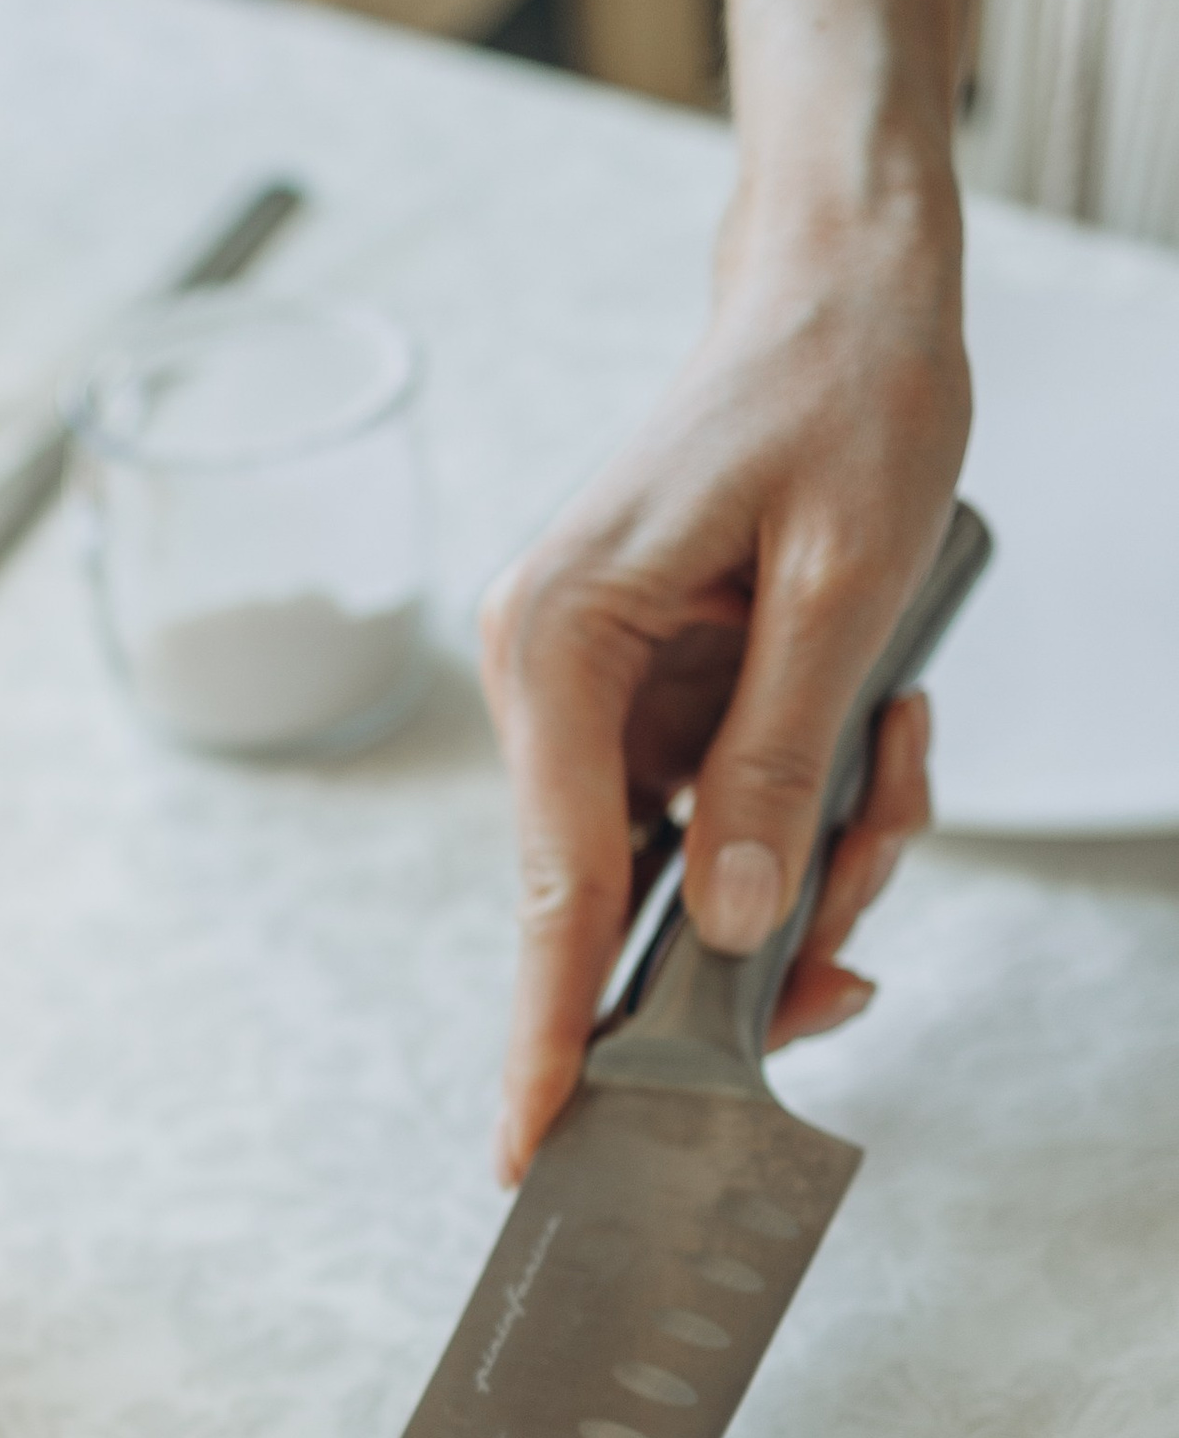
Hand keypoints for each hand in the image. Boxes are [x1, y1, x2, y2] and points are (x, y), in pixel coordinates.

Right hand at [478, 193, 961, 1182]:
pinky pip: (722, 811)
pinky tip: (880, 728)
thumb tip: (743, 930)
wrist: (845, 285)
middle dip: (766, 933)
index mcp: (555, 648)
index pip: (554, 888)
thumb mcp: (847, 587)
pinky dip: (811, 803)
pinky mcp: (645, 696)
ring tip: (904, 748)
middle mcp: (545, 678)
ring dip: (816, 852)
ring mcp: (592, 693)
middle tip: (871, 947)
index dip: (554, 1033)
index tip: (533, 1152)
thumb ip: (783, 764)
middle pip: (631, 899)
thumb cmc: (843, 392)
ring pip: (696, 869)